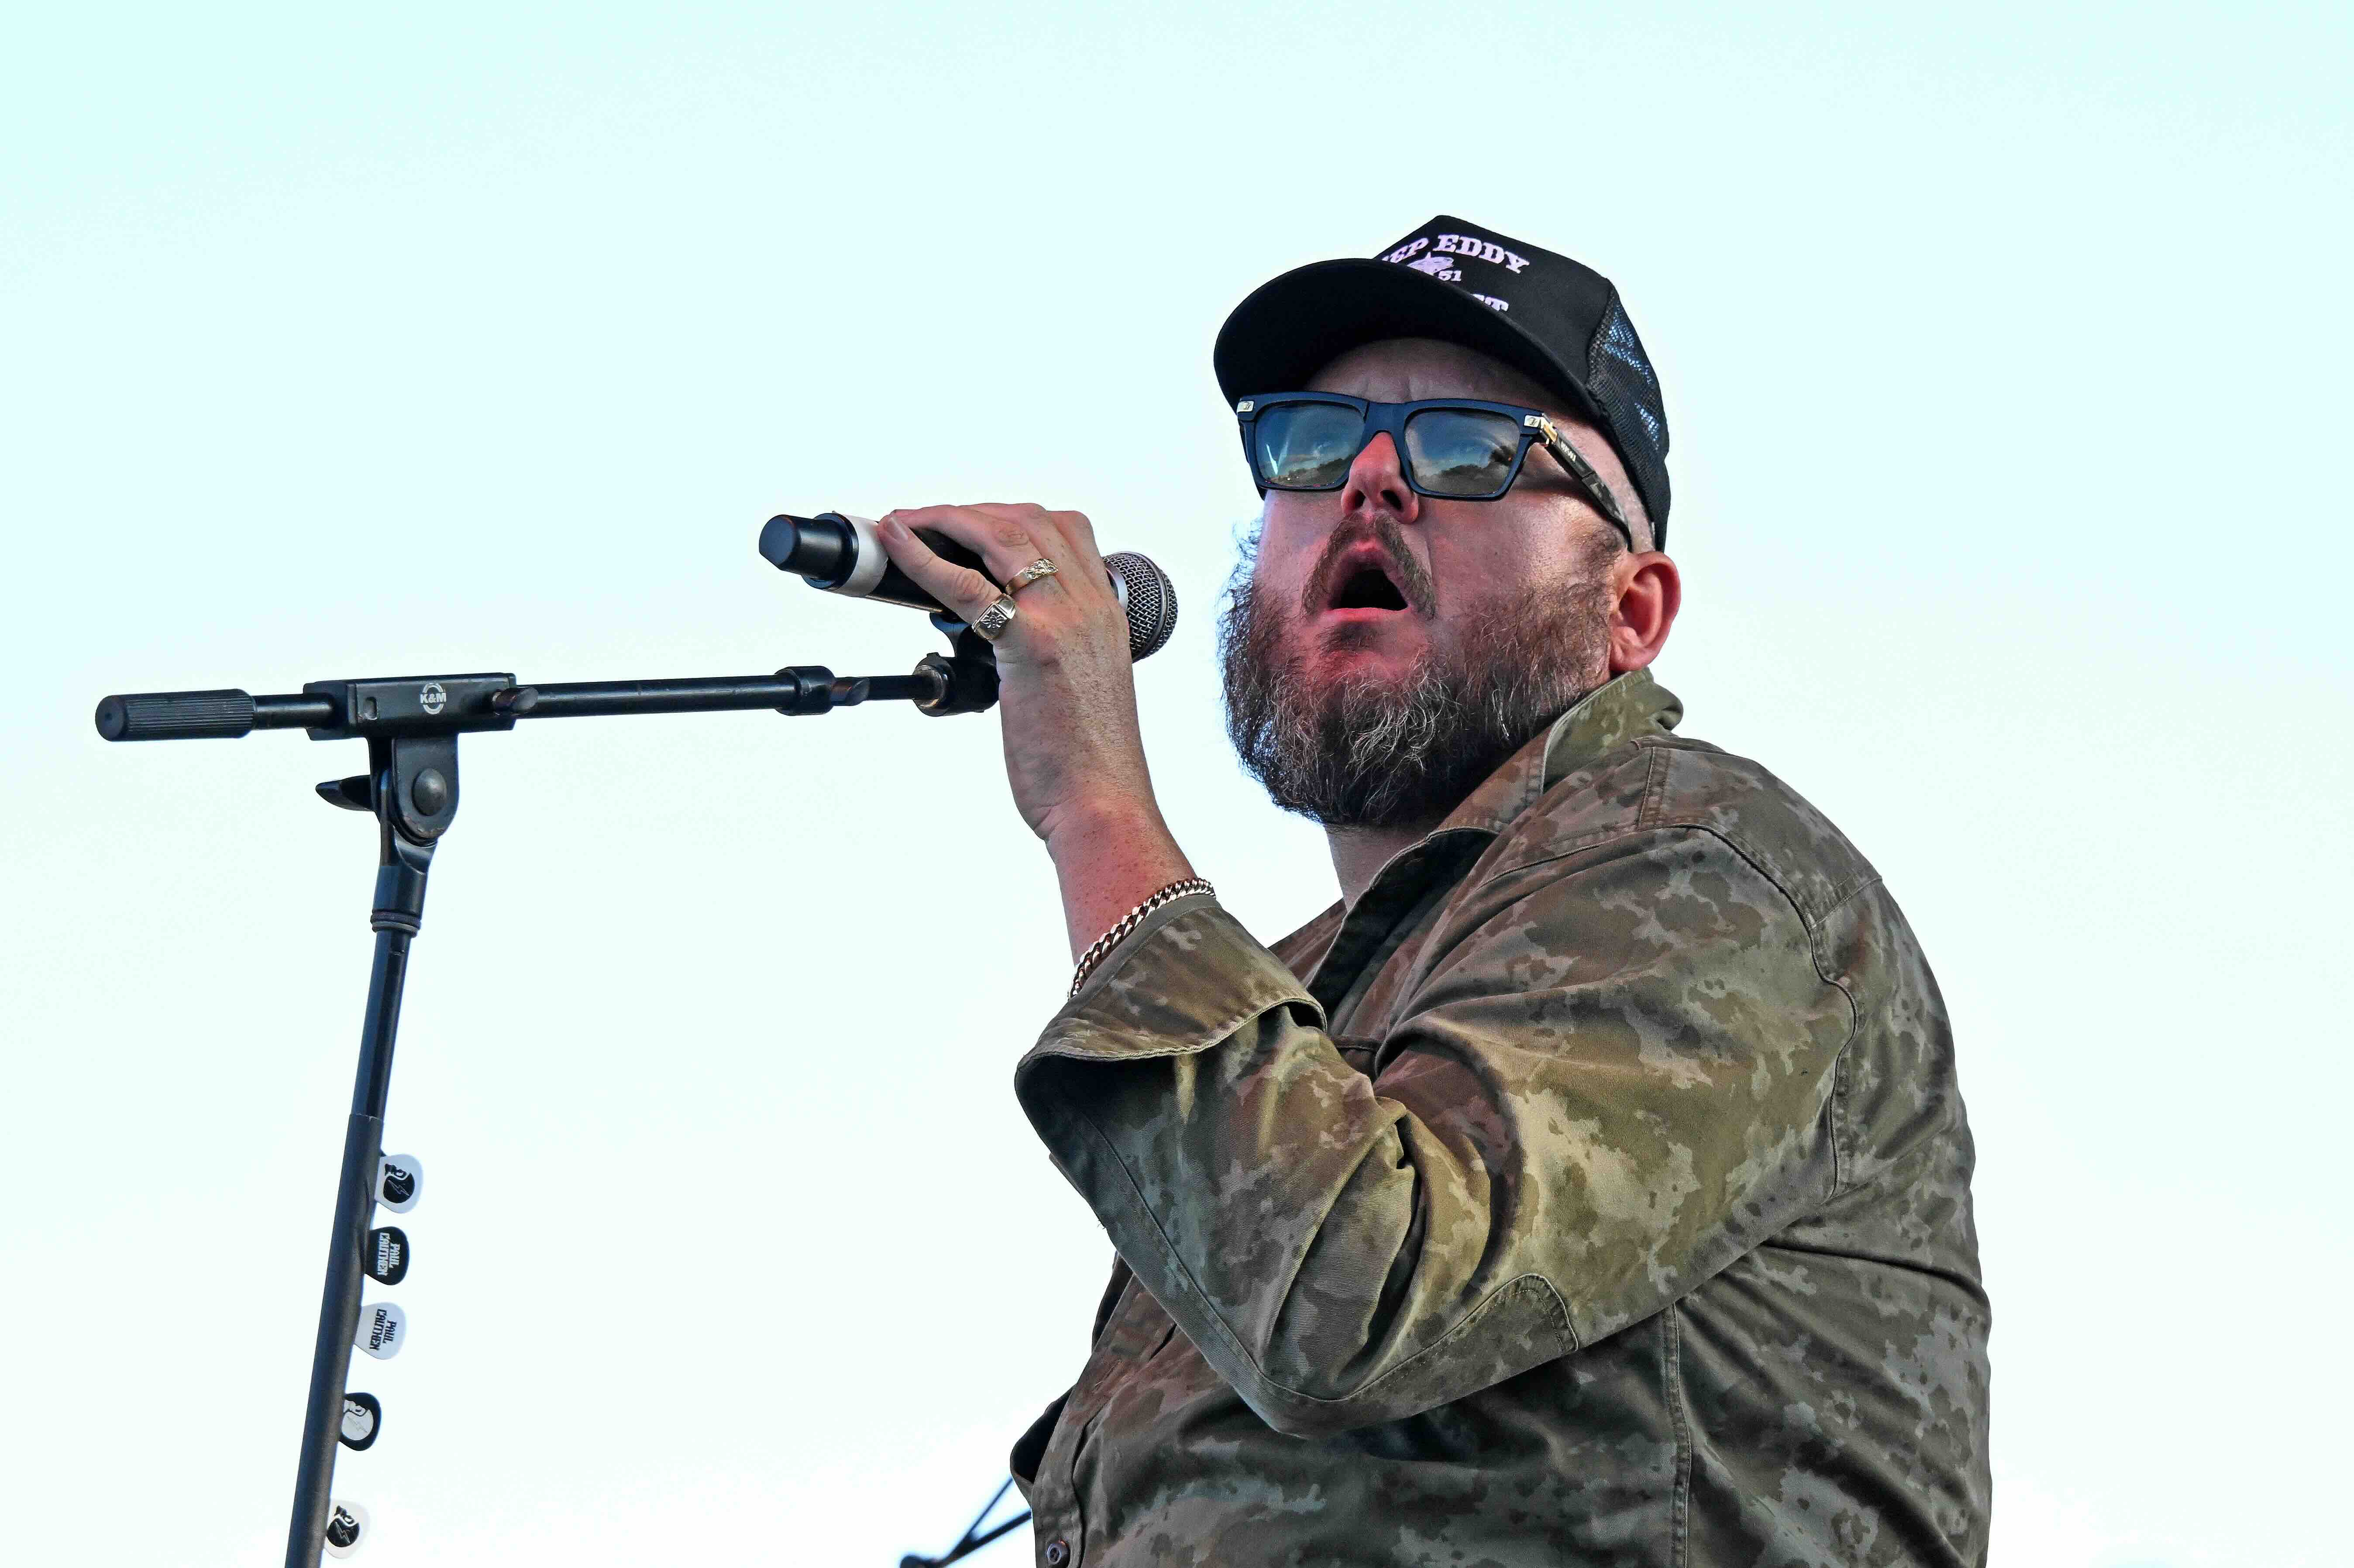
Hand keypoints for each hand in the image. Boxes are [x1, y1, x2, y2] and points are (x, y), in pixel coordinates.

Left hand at [876, 504, 1194, 957]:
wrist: (1104, 805)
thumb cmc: (1086, 762)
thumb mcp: (1081, 685)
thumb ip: (1053, 650)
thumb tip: (999, 640)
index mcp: (1106, 612)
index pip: (1066, 529)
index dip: (1009, 516)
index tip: (968, 526)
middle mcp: (1090, 604)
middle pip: (1027, 520)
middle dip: (968, 512)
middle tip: (924, 522)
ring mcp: (1065, 619)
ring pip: (1000, 536)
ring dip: (943, 519)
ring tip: (905, 525)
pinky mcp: (1032, 645)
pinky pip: (967, 584)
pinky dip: (924, 556)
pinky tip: (898, 543)